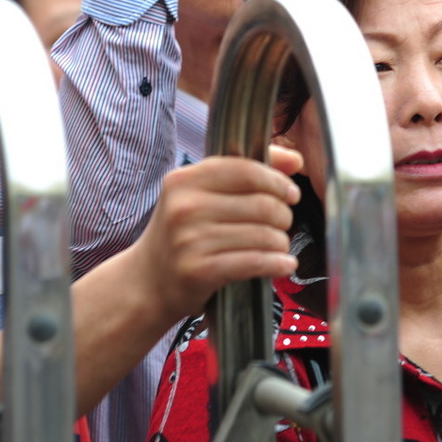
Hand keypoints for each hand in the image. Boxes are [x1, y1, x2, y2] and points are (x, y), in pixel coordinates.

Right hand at [131, 145, 302, 319]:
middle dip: (284, 216)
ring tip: (279, 246)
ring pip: (262, 235)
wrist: (147, 282)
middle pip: (261, 204)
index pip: (247, 170)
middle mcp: (184, 207)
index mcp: (185, 179)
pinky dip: (277, 264)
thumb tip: (294, 159)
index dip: (277, 182)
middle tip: (283, 224)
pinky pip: (253, 262)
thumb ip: (246, 173)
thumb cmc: (183, 234)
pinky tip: (284, 265)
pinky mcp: (198, 270)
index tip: (292, 194)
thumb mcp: (202, 195)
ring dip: (281, 243)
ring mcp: (189, 240)